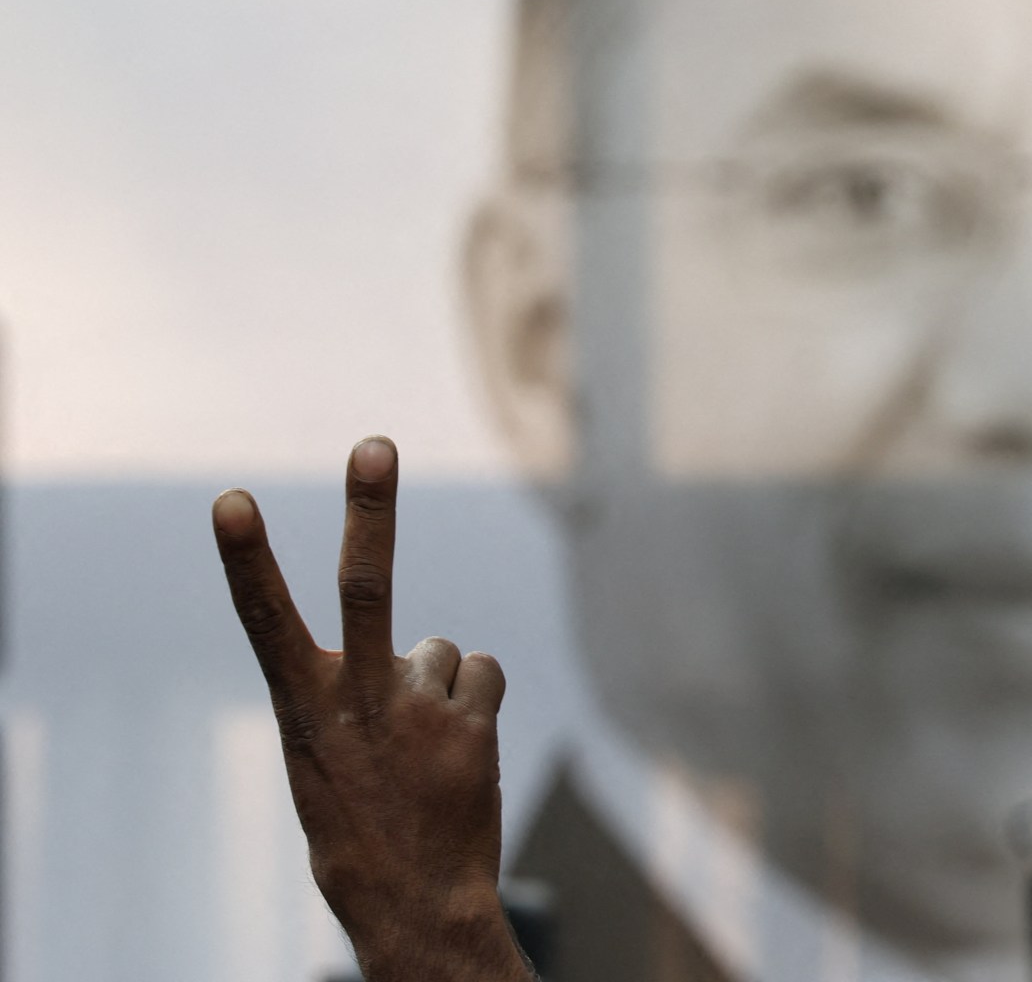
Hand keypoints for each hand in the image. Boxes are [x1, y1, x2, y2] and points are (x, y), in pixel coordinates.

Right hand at [211, 436, 531, 981]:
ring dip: (436, 688)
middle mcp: (361, 701)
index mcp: (305, 709)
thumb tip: (421, 642)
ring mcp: (420, 712)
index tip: (231, 499)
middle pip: (368, 587)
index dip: (249, 559)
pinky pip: (481, 674)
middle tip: (373, 445)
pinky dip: (474, 702)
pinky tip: (460, 750)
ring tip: (422, 749)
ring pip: (439, 649)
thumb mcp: (326, 756)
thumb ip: (352, 691)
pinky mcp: (473, 726)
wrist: (419, 906)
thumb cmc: (361, 823)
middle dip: (369, 510)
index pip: (266, 622)